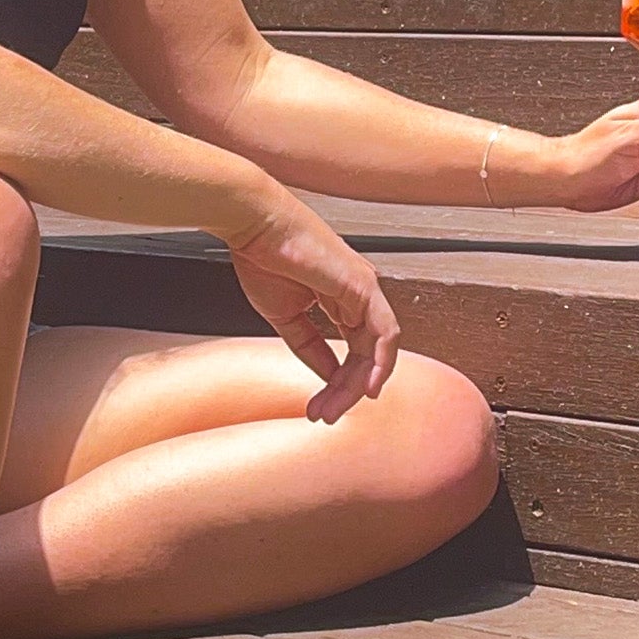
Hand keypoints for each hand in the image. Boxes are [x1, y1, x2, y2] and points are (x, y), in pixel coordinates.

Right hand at [224, 191, 400, 424]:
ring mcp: (365, 288)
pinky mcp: (364, 285)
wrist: (254, 225)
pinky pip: (385, 332)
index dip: (338, 383)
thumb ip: (309, 347)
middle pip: (366, 355)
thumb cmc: (262, 256)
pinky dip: (381, 362)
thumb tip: (326, 374)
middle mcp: (359, 294)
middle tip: (324, 414)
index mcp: (341, 298)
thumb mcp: (287, 317)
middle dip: (346, 390)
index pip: (353, 351)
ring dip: (357, 384)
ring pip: (376, 349)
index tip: (319, 407)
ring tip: (334, 407)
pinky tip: (368, 386)